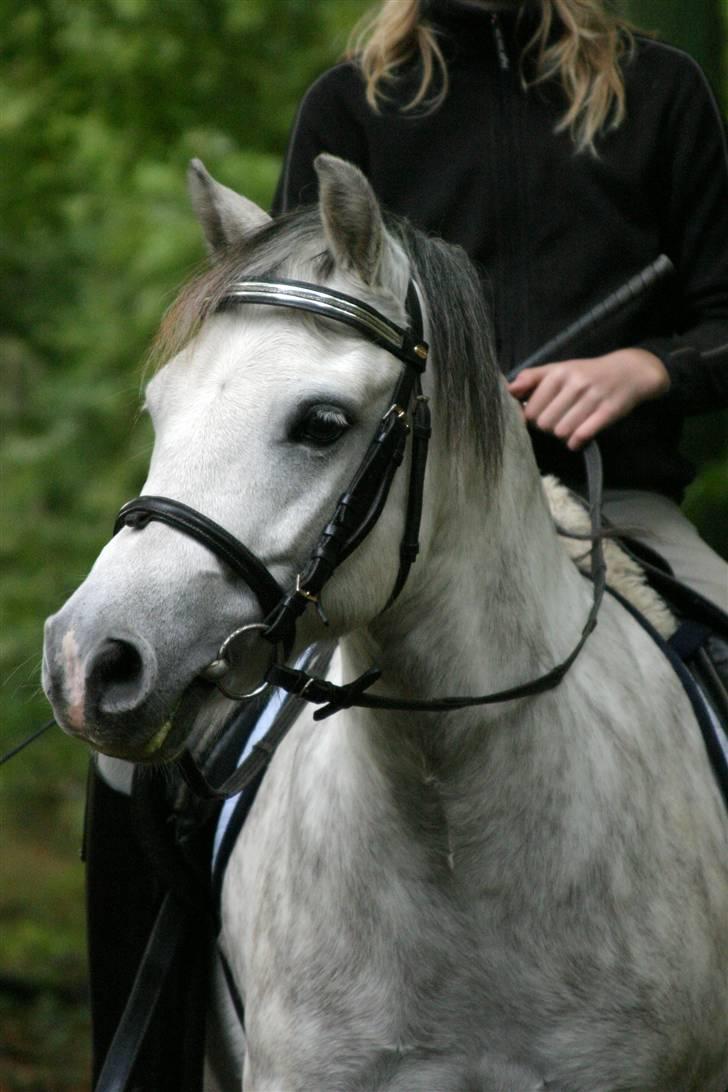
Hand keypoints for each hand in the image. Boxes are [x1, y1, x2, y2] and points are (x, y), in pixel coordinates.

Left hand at [507, 349, 669, 449]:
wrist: (630, 372)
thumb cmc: (587, 374)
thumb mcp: (559, 369)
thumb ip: (532, 378)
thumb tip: (509, 389)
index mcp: (559, 372)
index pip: (530, 410)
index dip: (532, 418)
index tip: (541, 414)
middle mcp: (575, 383)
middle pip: (544, 424)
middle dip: (548, 427)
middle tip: (557, 421)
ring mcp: (592, 397)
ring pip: (561, 432)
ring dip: (563, 435)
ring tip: (569, 427)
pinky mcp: (608, 411)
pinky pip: (581, 436)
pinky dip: (576, 442)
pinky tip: (578, 438)